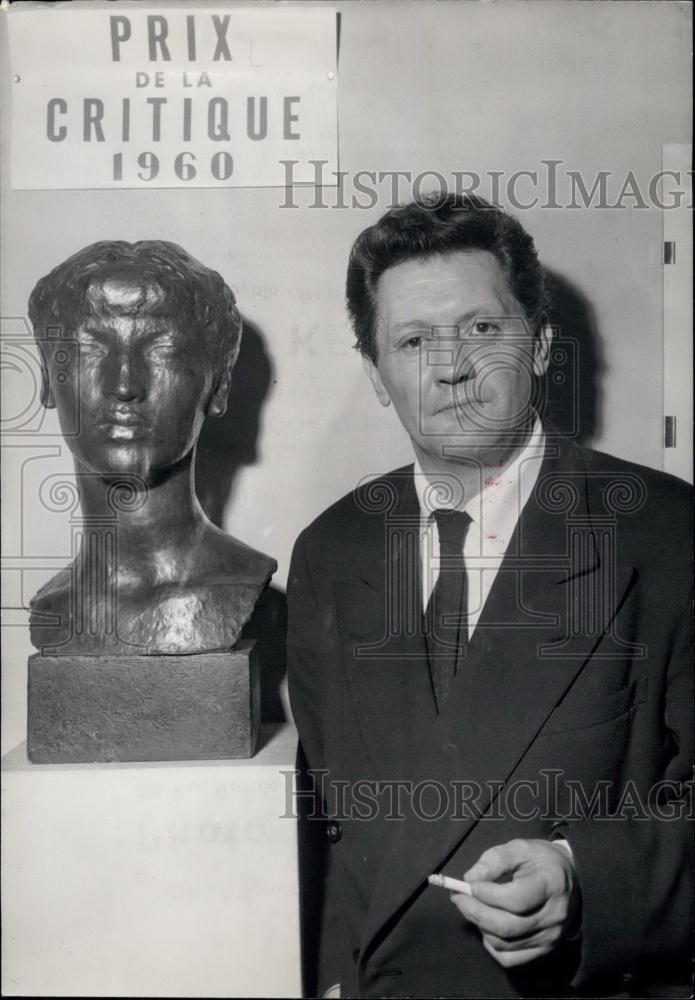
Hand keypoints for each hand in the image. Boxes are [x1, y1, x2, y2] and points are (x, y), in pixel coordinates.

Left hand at [451, 838, 579, 967]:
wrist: (572, 880)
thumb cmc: (542, 861)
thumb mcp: (521, 848)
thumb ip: (496, 859)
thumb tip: (471, 878)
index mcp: (550, 885)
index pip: (516, 899)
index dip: (488, 895)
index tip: (470, 884)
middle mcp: (553, 916)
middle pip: (507, 926)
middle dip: (475, 912)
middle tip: (458, 897)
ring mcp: (550, 938)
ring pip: (505, 944)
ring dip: (480, 926)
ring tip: (471, 907)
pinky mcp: (543, 950)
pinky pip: (510, 959)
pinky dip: (491, 945)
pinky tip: (487, 926)